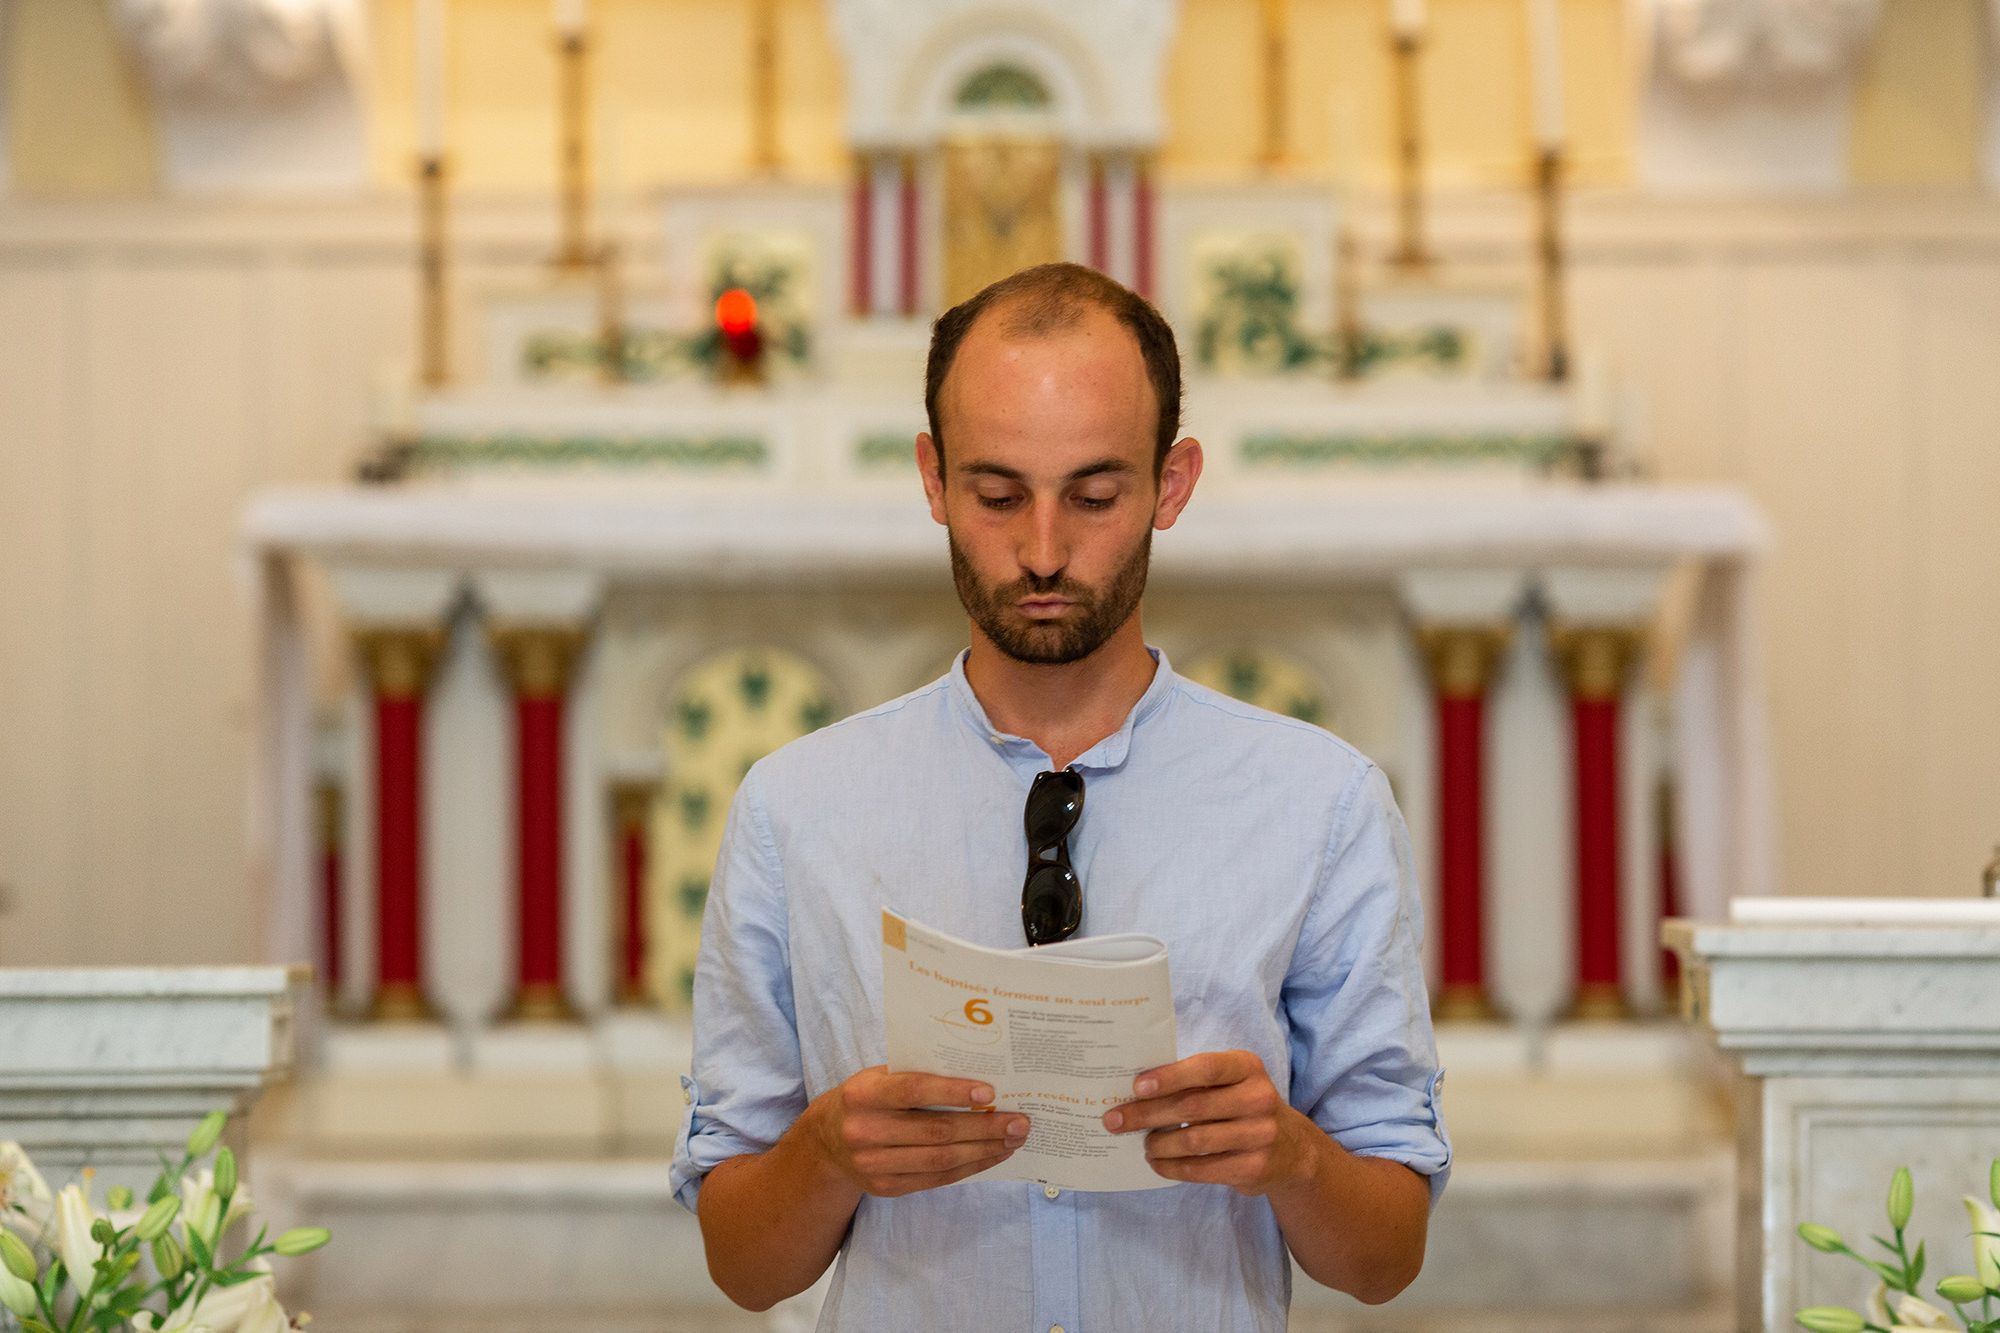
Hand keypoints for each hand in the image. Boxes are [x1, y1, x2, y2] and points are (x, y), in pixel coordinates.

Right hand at [807, 1066, 1029, 1197]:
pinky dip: (970, 1167)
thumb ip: (918, 1075)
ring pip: (941, 1159)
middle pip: (936, 1131)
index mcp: (864, 1094)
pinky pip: (937, 1179)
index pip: (914, 1090)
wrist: (826, 1140)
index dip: (953, 1092)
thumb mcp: (880, 1077)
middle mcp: (865, 1131)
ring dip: (984, 1150)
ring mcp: (873, 1165)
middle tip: (1020, 1121)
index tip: (990, 1092)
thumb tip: (980, 1081)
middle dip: (984, 1127)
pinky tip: (992, 1155)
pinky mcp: (886, 1188)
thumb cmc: (867, 1098)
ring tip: (1014, 1139)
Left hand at [1102, 1050, 1312, 1195]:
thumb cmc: (1242, 1106)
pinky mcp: (1254, 1168)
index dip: (1170, 1077)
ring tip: (1142, 1143)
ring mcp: (1260, 1135)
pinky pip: (1202, 1169)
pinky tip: (1157, 1162)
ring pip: (1194, 1141)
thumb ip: (1195, 1081)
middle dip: (1148, 1114)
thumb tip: (1136, 1091)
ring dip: (1159, 1143)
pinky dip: (1172, 1167)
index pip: (1206, 1069)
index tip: (1137, 1086)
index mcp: (1247, 1068)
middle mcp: (1258, 1098)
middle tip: (1115, 1120)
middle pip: (1193, 1107)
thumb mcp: (1230, 1083)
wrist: (1291, 1149)